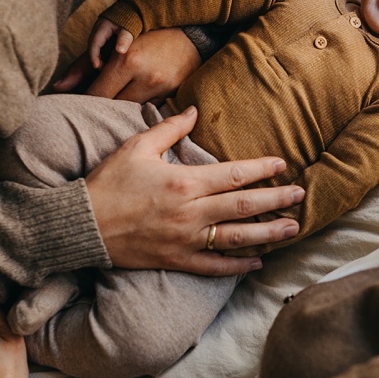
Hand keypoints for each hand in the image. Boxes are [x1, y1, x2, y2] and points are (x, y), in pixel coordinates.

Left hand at [53, 27, 201, 102]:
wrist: (192, 36)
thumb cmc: (146, 37)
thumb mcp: (112, 46)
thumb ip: (83, 66)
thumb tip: (57, 88)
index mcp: (126, 60)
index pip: (95, 94)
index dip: (83, 100)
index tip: (75, 103)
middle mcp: (145, 76)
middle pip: (111, 105)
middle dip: (99, 105)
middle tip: (90, 105)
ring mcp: (162, 89)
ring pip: (128, 110)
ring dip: (118, 107)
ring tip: (112, 100)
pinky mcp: (173, 96)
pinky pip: (145, 109)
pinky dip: (136, 107)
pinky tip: (132, 99)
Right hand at [84, 106, 303, 274]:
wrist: (77, 226)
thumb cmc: (106, 183)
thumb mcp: (135, 148)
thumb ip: (168, 129)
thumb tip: (193, 110)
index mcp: (183, 182)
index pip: (234, 174)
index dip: (262, 169)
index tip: (282, 164)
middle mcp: (190, 212)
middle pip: (244, 206)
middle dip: (276, 200)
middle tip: (301, 196)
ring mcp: (184, 239)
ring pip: (237, 238)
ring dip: (269, 234)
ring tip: (293, 228)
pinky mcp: (175, 260)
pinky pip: (213, 266)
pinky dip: (238, 266)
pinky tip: (258, 263)